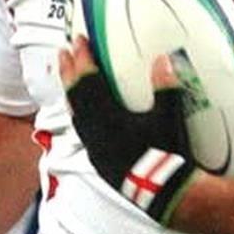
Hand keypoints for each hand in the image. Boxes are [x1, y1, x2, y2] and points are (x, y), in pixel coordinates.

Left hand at [60, 36, 200, 224]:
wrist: (165, 193)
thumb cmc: (166, 154)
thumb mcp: (170, 118)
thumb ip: (166, 87)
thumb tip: (163, 59)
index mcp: (109, 117)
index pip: (89, 82)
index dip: (83, 60)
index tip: (78, 41)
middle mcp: (96, 131)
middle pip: (75, 97)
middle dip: (69, 72)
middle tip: (63, 52)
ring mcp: (95, 147)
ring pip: (76, 114)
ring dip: (71, 93)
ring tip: (68, 79)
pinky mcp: (99, 160)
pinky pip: (82, 130)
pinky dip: (79, 115)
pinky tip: (83, 114)